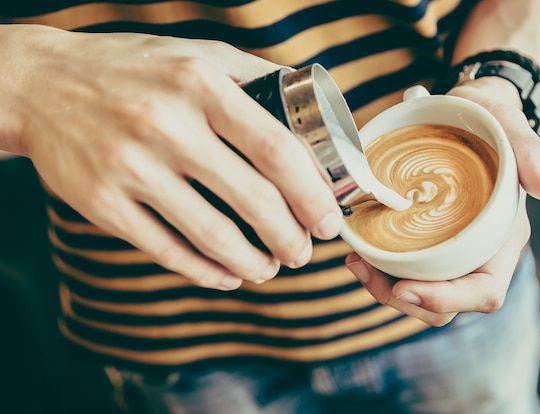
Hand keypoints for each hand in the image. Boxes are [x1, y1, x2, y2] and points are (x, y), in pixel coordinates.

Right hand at [2, 26, 342, 289]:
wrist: (41, 85)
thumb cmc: (132, 70)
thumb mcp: (194, 54)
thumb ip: (255, 76)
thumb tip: (313, 111)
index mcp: (200, 84)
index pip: (276, 148)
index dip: (313, 192)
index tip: (328, 219)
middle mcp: (166, 124)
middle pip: (253, 198)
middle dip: (291, 237)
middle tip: (304, 252)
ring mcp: (130, 167)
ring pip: (211, 234)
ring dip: (253, 262)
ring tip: (271, 268)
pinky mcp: (101, 202)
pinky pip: (165, 250)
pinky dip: (205, 272)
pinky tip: (227, 275)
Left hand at [346, 77, 539, 325]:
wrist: (467, 115)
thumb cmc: (492, 123)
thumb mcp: (513, 128)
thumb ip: (531, 152)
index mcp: (502, 242)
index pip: (484, 292)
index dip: (447, 299)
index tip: (405, 287)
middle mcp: (475, 255)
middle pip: (443, 304)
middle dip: (402, 298)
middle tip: (363, 268)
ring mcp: (447, 252)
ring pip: (417, 292)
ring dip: (383, 287)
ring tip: (356, 261)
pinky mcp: (423, 243)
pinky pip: (401, 270)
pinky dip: (378, 269)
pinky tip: (357, 251)